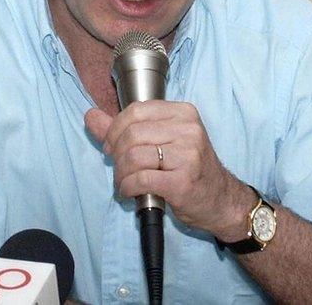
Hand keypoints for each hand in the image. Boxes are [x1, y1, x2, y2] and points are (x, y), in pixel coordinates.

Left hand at [85, 101, 253, 240]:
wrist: (221, 201)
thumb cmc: (188, 168)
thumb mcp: (161, 140)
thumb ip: (123, 128)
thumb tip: (90, 116)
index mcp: (183, 113)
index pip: (135, 111)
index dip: (115, 130)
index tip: (112, 146)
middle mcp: (189, 130)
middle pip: (131, 134)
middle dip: (116, 154)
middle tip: (119, 167)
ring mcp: (188, 155)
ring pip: (133, 156)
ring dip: (120, 173)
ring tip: (125, 181)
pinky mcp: (183, 181)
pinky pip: (140, 179)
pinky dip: (127, 187)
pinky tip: (130, 191)